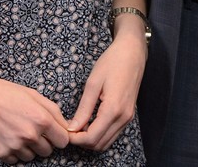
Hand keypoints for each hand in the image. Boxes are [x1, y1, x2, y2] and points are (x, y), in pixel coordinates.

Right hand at [0, 73, 71, 162]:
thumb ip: (53, 112)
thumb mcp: (34, 95)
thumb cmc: (5, 92)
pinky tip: (7, 137)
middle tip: (32, 129)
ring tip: (17, 131)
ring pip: (32, 157)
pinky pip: (15, 160)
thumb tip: (67, 127)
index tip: (52, 132)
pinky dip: (13, 152)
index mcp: (41, 119)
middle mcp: (30, 135)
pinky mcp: (1, 153)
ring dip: (28, 148)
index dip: (59, 136)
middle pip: (48, 151)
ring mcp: (15, 146)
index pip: (63, 141)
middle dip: (44, 142)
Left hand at [64, 33, 145, 150]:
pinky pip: (113, 134)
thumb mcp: (93, 83)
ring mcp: (128, 117)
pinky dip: (100, 134)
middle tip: (69, 129)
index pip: (92, 138)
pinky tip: (90, 122)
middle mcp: (123, 117)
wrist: (132, 52)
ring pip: (106, 142)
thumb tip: (72, 129)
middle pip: (99, 144)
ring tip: (78, 126)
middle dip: (82, 141)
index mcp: (113, 109)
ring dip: (91, 140)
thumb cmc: (112, 62)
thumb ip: (84, 109)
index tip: (65, 130)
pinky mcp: (128, 115)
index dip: (75, 139)